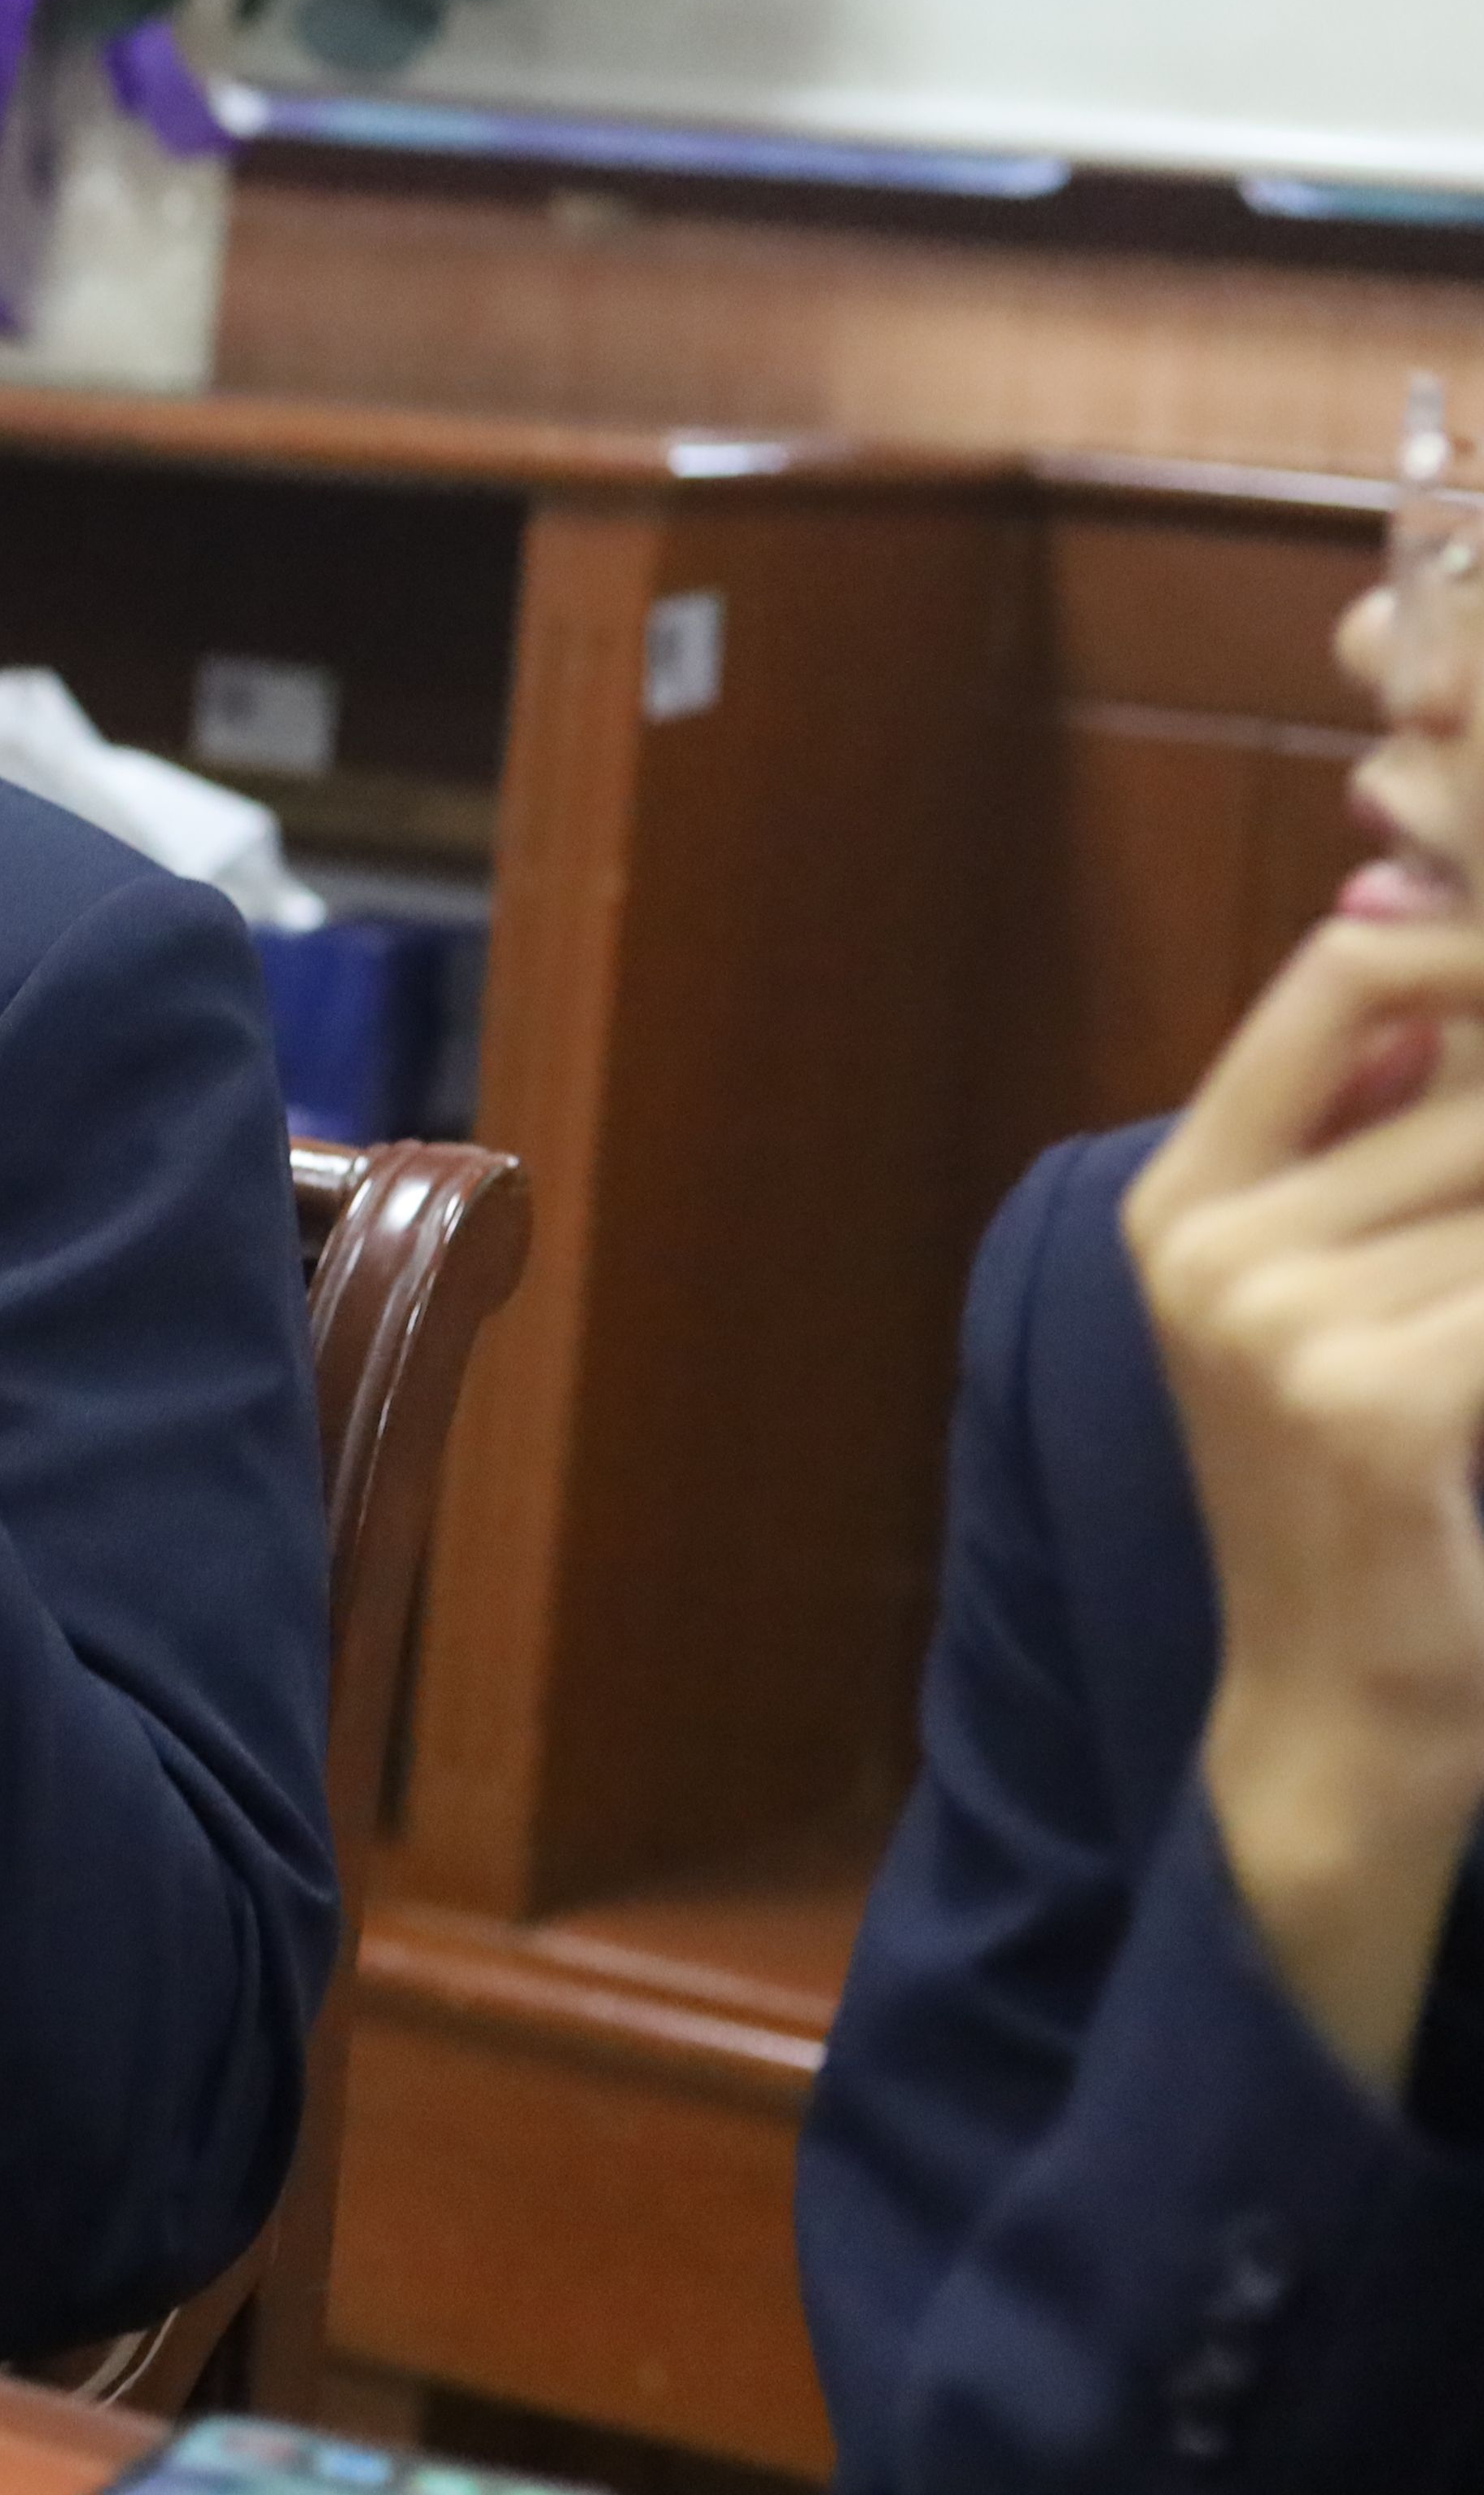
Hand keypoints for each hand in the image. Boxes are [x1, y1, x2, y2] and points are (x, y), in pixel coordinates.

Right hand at [1122, 915, 1483, 2100]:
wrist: (1339, 1712)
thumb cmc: (1359, 1500)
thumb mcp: (1325, 1299)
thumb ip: (1374, 1132)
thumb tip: (1415, 922)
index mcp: (1181, 1197)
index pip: (1348, 977)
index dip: (1476, 961)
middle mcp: (1207, 1244)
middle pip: (1475, 1088)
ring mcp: (1275, 1323)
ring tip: (1483, 1328)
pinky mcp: (1371, 1404)